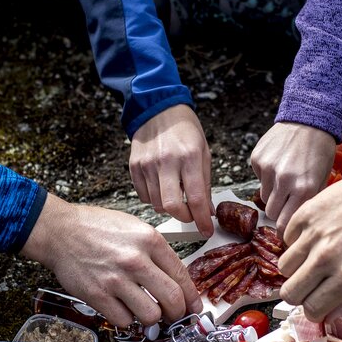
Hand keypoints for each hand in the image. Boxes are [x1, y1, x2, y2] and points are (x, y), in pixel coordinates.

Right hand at [21, 194, 201, 326]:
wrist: (60, 231)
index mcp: (150, 240)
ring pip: (151, 315)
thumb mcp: (135, 228)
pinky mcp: (98, 295)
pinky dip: (126, 320)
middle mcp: (135, 260)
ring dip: (151, 318)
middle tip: (174, 315)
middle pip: (172, 300)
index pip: (182, 276)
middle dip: (177, 313)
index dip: (192, 297)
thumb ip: (157, 252)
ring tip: (145, 310)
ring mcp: (116, 279)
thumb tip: (176, 280)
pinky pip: (124, 321)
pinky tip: (123, 309)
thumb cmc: (96, 228)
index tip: (193, 307)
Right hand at [130, 105, 213, 237]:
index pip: (196, 198)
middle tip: (191, 214)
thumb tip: (207, 211)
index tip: (206, 230)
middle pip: (171, 206)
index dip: (202, 220)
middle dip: (184, 217)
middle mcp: (166, 161)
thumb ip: (205, 184)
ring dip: (169, 207)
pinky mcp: (134, 167)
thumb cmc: (184, 130)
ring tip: (176, 195)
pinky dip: (154, 199)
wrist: (158, 110)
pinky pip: (144, 196)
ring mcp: (147, 164)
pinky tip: (162, 187)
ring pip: (156, 204)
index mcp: (189, 157)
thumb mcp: (203, 153)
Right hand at [250, 122, 336, 233]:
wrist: (309, 120)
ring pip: (263, 198)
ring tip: (285, 179)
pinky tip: (279, 164)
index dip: (285, 230)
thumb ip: (308, 202)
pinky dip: (266, 176)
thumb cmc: (320, 151)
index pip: (285, 225)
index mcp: (304, 189)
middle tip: (287, 203)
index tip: (287, 231)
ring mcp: (268, 169)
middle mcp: (284, 181)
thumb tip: (297, 224)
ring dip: (272, 194)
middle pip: (271, 214)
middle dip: (278, 212)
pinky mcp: (257, 159)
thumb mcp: (323, 179)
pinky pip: (258, 178)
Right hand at [278, 159, 341, 321]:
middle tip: (308, 286)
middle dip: (298, 295)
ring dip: (295, 269)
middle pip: (290, 293)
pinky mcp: (304, 215)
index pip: (312, 308)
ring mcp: (313, 236)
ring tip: (310, 259)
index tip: (316, 304)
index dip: (313, 310)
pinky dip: (296, 242)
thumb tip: (328, 316)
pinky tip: (312, 238)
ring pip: (283, 268)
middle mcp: (326, 258)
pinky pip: (286, 239)